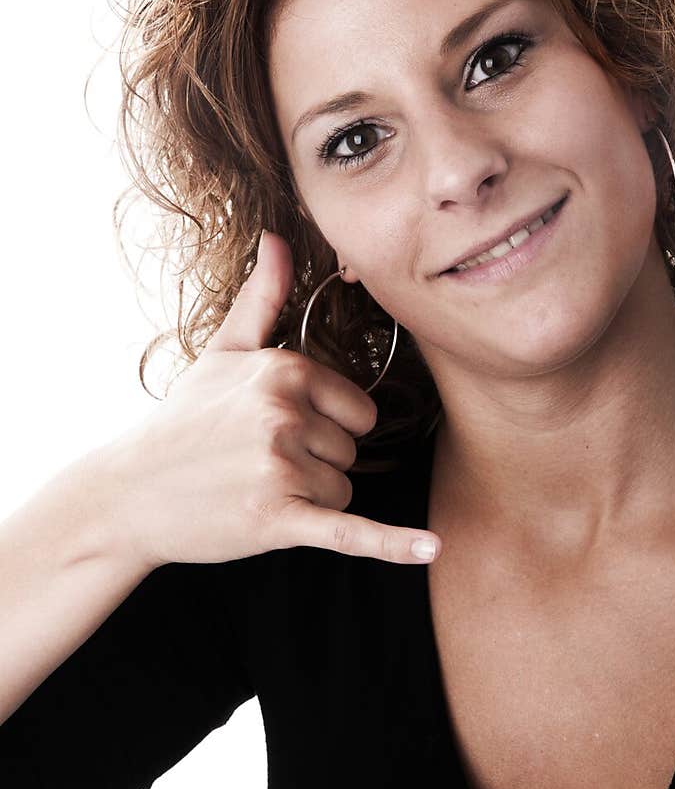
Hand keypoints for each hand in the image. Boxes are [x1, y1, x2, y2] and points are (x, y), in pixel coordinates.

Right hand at [99, 230, 441, 570]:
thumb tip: (278, 238)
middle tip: (257, 463)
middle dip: (316, 464)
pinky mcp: (277, 519)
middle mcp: (285, 413)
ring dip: (309, 501)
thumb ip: (261, 298)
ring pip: (344, 491)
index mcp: (284, 370)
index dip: (324, 428)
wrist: (128, 493)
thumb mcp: (221, 352)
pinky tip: (433, 550)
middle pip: (352, 451)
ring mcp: (280, 467)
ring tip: (253, 488)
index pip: (357, 410)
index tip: (274, 431)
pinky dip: (393, 545)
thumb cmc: (182, 421)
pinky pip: (351, 532)